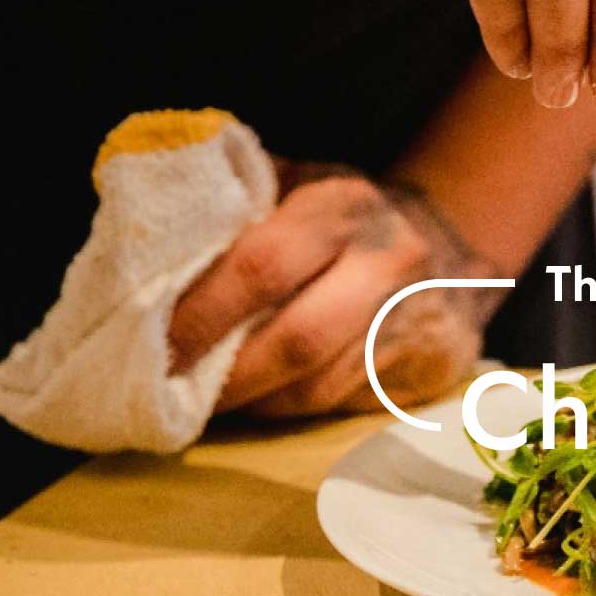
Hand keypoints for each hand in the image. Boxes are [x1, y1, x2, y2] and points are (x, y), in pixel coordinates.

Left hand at [169, 164, 503, 416]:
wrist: (453, 247)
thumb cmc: (346, 219)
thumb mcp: (298, 185)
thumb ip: (234, 207)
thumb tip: (142, 248)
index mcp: (344, 206)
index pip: (263, 265)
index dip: (202, 313)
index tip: (154, 344)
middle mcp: (388, 261)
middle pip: (296, 340)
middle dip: (224, 377)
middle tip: (167, 393)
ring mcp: (415, 319)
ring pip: (317, 387)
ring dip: (251, 403)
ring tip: (201, 404)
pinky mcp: (429, 369)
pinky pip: (341, 405)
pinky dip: (286, 410)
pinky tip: (257, 402)